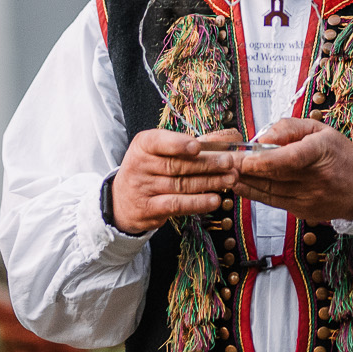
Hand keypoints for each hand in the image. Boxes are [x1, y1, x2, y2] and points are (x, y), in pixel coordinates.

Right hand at [110, 128, 242, 232]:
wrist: (122, 201)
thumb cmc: (148, 170)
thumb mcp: (155, 152)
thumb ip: (180, 148)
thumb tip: (217, 146)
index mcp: (142, 145)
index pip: (158, 142)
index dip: (179, 144)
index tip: (198, 146)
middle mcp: (139, 165)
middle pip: (177, 165)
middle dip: (207, 164)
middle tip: (229, 163)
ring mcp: (143, 188)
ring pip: (181, 185)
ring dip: (209, 182)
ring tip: (230, 179)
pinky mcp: (149, 209)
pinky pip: (177, 205)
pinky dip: (198, 203)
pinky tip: (215, 200)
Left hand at [232, 118, 352, 222]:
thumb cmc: (340, 154)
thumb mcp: (320, 130)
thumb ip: (290, 128)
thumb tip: (262, 138)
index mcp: (322, 152)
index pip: (292, 158)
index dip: (265, 160)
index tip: (244, 159)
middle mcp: (315, 178)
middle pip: (275, 175)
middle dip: (245, 169)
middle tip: (222, 161)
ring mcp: (309, 198)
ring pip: (270, 191)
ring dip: (244, 182)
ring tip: (224, 172)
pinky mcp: (302, 211)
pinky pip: (273, 202)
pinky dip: (254, 193)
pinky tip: (239, 185)